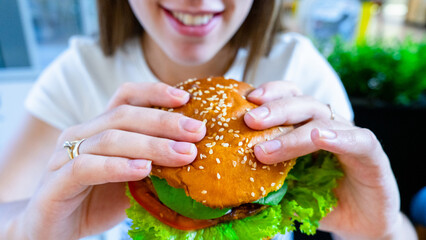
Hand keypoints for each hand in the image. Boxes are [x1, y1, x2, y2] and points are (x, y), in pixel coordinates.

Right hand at [20, 82, 205, 238]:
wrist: (54, 231)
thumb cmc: (97, 201)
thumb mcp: (132, 178)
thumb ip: (154, 164)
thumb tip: (194, 154)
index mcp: (99, 128)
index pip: (126, 97)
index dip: (154, 92)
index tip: (186, 98)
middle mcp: (82, 135)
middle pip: (124, 116)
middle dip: (165, 122)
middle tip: (198, 131)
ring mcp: (65, 156)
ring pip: (110, 138)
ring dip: (151, 145)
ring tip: (182, 153)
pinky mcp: (56, 182)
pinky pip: (87, 167)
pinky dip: (117, 166)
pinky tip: (143, 169)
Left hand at [244, 81, 405, 238]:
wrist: (362, 223)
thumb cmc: (324, 200)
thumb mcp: (291, 185)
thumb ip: (271, 175)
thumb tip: (233, 173)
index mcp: (309, 126)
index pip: (291, 98)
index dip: (271, 93)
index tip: (247, 100)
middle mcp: (330, 125)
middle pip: (303, 103)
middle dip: (275, 109)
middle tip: (250, 120)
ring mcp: (351, 137)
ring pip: (323, 121)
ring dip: (293, 134)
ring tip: (266, 149)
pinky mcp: (373, 155)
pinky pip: (357, 140)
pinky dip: (337, 138)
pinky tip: (318, 138)